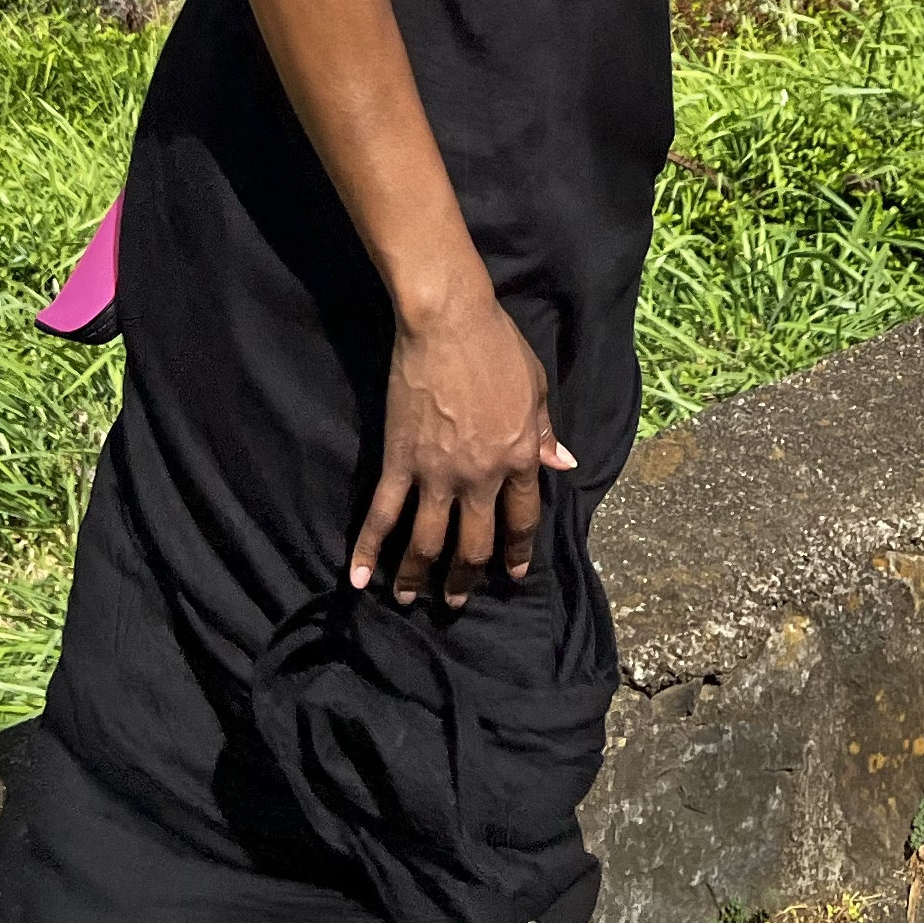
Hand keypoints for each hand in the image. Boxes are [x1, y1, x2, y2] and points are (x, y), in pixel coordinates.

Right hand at [350, 283, 577, 606]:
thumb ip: (548, 431)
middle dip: (465, 579)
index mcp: (520, 457)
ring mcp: (437, 473)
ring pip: (427, 542)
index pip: (521, 520)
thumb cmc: (498, 345)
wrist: (449, 321)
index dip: (516, 552)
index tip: (513, 574)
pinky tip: (358, 578)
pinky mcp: (399, 461)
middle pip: (473, 544)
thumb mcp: (537, 387)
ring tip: (409, 599)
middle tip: (456, 601)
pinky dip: (368, 549)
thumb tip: (565, 464)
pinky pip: (383, 514)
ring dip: (418, 577)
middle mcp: (481, 477)